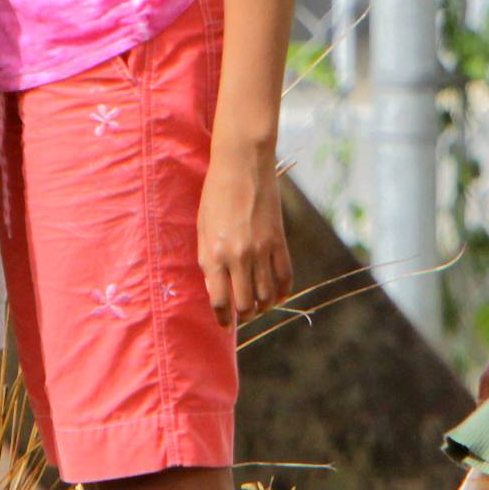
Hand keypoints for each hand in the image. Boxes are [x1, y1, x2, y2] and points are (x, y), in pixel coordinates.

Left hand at [197, 144, 293, 326]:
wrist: (242, 165)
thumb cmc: (216, 195)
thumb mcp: (203, 229)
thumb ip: (208, 262)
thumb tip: (217, 291)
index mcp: (214, 255)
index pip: (220, 302)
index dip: (223, 319)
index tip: (225, 324)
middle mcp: (238, 257)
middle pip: (246, 305)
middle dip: (244, 315)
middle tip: (243, 313)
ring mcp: (262, 250)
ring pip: (267, 295)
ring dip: (263, 305)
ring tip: (258, 304)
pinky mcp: (279, 241)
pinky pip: (285, 277)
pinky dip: (282, 290)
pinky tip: (277, 292)